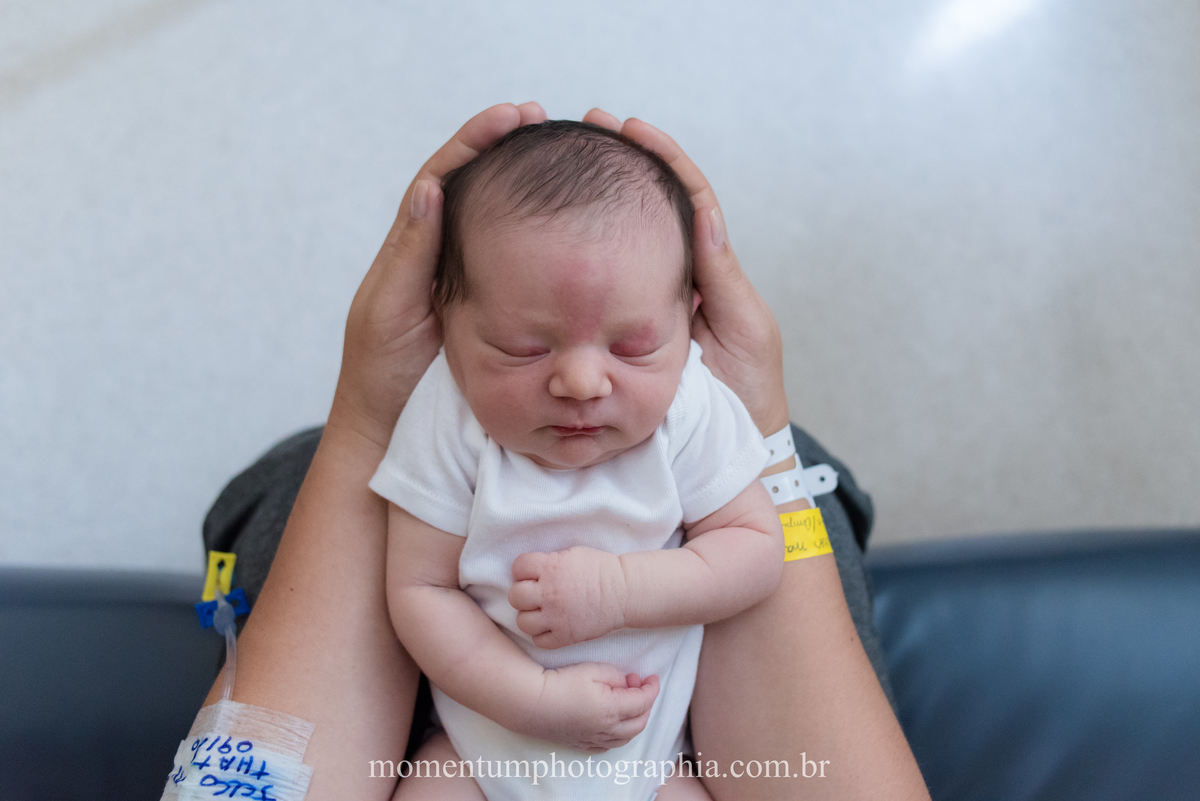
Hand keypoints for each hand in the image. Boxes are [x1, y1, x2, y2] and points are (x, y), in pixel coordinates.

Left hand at [329, 101, 547, 448]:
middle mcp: (440, 255)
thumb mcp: (391, 309)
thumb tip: (432, 186)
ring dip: (524, 185)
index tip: (514, 116)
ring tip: (562, 157)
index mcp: (413, 246)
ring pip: (498, 220)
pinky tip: (567, 225)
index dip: (477, 140)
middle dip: (506, 148)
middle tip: (543, 121)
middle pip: (474, 186)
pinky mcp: (490, 310)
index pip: (444, 176)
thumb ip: (411, 253)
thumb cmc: (382, 372)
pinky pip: (516, 263)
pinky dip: (537, 237)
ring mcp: (465, 281)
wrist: (389, 428)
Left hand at [509, 547, 627, 648]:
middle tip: (534, 595)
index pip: (518, 566)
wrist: (624, 592)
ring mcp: (556, 617)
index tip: (532, 574)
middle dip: (522, 594)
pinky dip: (541, 635)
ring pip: (523, 622)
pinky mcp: (566, 636)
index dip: (523, 570)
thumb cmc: (600, 569)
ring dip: (529, 617)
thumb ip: (548, 561)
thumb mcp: (571, 554)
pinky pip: (539, 641)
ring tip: (540, 613)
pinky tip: (549, 627)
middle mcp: (550, 593)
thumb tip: (530, 571)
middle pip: (516, 596)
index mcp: (551, 567)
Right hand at [523, 664, 658, 751]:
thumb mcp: (593, 669)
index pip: (644, 702)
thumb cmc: (561, 682)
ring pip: (625, 737)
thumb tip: (627, 684)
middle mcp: (606, 730)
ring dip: (634, 720)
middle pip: (639, 723)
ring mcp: (593, 739)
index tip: (652, 677)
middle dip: (646, 704)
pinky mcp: (580, 743)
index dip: (652, 688)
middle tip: (638, 685)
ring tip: (627, 701)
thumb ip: (617, 676)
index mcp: (613, 710)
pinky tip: (612, 722)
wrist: (529, 701)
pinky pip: (607, 746)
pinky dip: (618, 735)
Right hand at [583, 109, 789, 435]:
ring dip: (601, 200)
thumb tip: (701, 211)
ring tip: (566, 163)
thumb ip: (720, 274)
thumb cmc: (745, 395)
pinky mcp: (625, 333)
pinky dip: (584, 255)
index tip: (628, 129)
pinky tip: (558, 233)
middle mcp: (677, 280)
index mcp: (709, 272)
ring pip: (625, 241)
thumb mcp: (741, 329)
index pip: (687, 199)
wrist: (730, 453)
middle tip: (589, 129)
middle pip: (650, 210)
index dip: (661, 160)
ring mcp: (650, 305)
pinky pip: (603, 286)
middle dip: (622, 166)